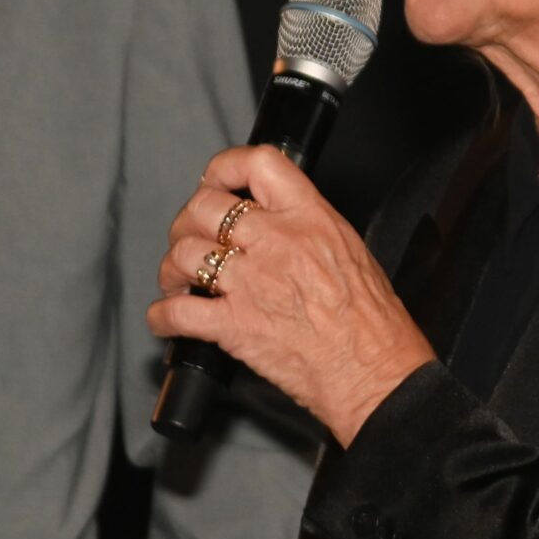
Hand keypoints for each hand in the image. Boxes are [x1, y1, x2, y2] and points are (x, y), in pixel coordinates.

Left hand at [148, 145, 434, 447]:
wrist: (376, 374)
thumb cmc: (373, 325)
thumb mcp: (351, 251)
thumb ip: (307, 228)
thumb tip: (274, 223)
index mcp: (310, 218)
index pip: (257, 164)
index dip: (224, 168)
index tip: (214, 182)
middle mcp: (277, 242)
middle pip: (204, 207)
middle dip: (187, 222)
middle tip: (190, 237)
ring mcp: (251, 282)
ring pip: (184, 254)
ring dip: (172, 268)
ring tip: (178, 280)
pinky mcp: (234, 325)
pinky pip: (177, 312)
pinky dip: (162, 316)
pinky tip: (167, 319)